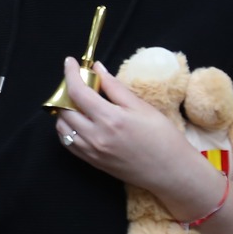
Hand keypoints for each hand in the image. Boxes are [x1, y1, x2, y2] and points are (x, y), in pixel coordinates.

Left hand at [52, 59, 219, 218]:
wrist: (170, 171)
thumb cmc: (162, 137)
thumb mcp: (141, 107)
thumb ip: (115, 87)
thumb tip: (98, 69)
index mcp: (110, 119)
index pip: (77, 92)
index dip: (70, 73)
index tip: (70, 62)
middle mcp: (95, 136)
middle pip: (64, 109)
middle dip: (66, 91)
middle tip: (77, 82)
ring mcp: (91, 151)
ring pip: (62, 126)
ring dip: (64, 110)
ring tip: (78, 101)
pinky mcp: (92, 161)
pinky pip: (68, 142)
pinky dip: (67, 128)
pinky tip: (79, 120)